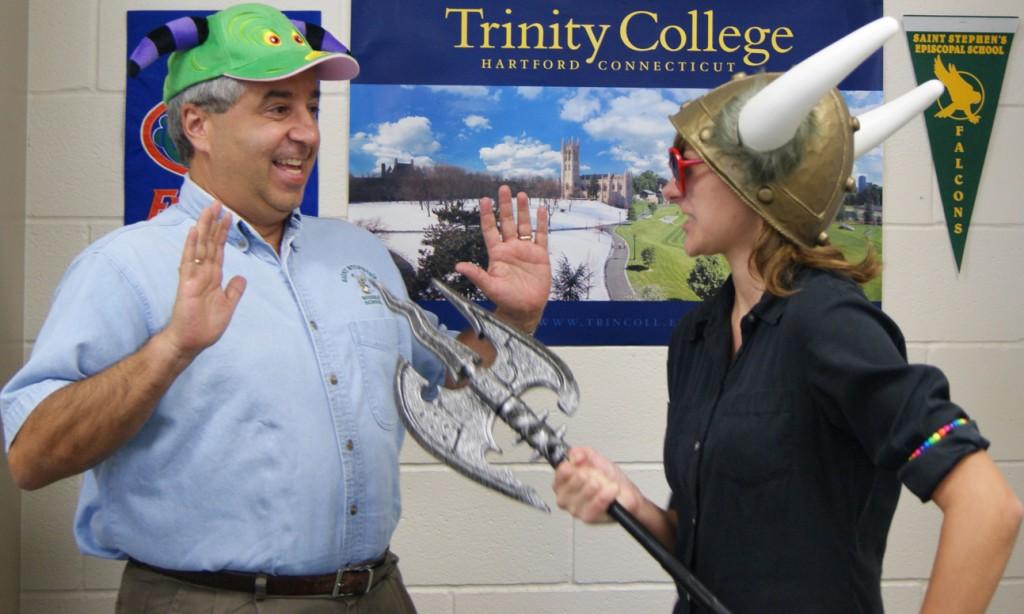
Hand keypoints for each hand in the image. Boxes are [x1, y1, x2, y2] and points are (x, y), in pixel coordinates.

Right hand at [158, 202, 246, 360]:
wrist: (191, 342)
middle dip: (214, 223)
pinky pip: (189, 261)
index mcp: (212, 277)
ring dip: (204, 228)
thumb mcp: (227, 306)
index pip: (218, 250)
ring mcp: (193, 276)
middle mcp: (202, 273)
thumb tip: (241, 277)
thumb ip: (233, 291)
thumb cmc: (205, 326)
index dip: (223, 233)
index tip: (228, 215)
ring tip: (209, 209)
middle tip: (218, 203)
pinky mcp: (187, 284)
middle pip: (209, 243)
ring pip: (200, 247)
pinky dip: (192, 246)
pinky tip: (194, 231)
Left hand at [456, 185, 549, 332]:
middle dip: (505, 205)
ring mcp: (525, 250)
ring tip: (521, 195)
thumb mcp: (489, 286)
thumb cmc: (505, 300)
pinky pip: (541, 236)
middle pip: (506, 222)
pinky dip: (541, 223)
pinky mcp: (540, 255)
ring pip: (524, 225)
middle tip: (503, 188)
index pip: (490, 229)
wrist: (524, 309)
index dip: (486, 215)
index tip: (483, 199)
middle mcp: (510, 248)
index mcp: (497, 253)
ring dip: (522, 210)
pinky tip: (541, 210)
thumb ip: (476, 274)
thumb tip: (458, 266)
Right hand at [553, 446, 643, 523]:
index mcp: (563, 482)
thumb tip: (575, 455)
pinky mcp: (588, 517)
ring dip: (598, 485)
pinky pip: (593, 507)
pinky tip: (611, 490)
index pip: (559, 474)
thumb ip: (582, 452)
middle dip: (586, 475)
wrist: (625, 494)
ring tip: (605, 482)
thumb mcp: (595, 458)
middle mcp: (566, 497)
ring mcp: (575, 509)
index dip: (570, 467)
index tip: (580, 462)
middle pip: (571, 484)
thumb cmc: (608, 479)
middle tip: (595, 474)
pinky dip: (604, 497)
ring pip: (583, 495)